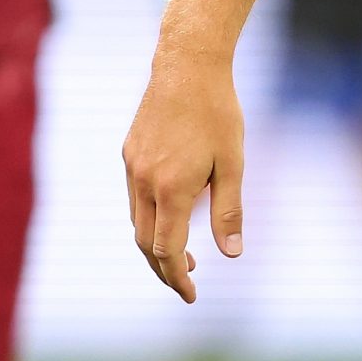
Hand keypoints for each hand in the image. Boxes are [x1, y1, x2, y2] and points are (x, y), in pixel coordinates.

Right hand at [121, 54, 243, 302]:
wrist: (187, 65)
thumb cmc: (217, 113)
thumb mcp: (233, 163)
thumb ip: (229, 210)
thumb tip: (231, 255)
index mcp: (171, 189)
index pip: (167, 251)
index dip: (178, 278)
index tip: (191, 295)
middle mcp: (144, 182)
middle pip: (146, 244)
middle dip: (164, 270)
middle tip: (186, 283)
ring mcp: (132, 167)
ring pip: (137, 222)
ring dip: (155, 245)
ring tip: (183, 255)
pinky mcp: (129, 153)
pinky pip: (134, 197)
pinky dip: (148, 218)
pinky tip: (169, 215)